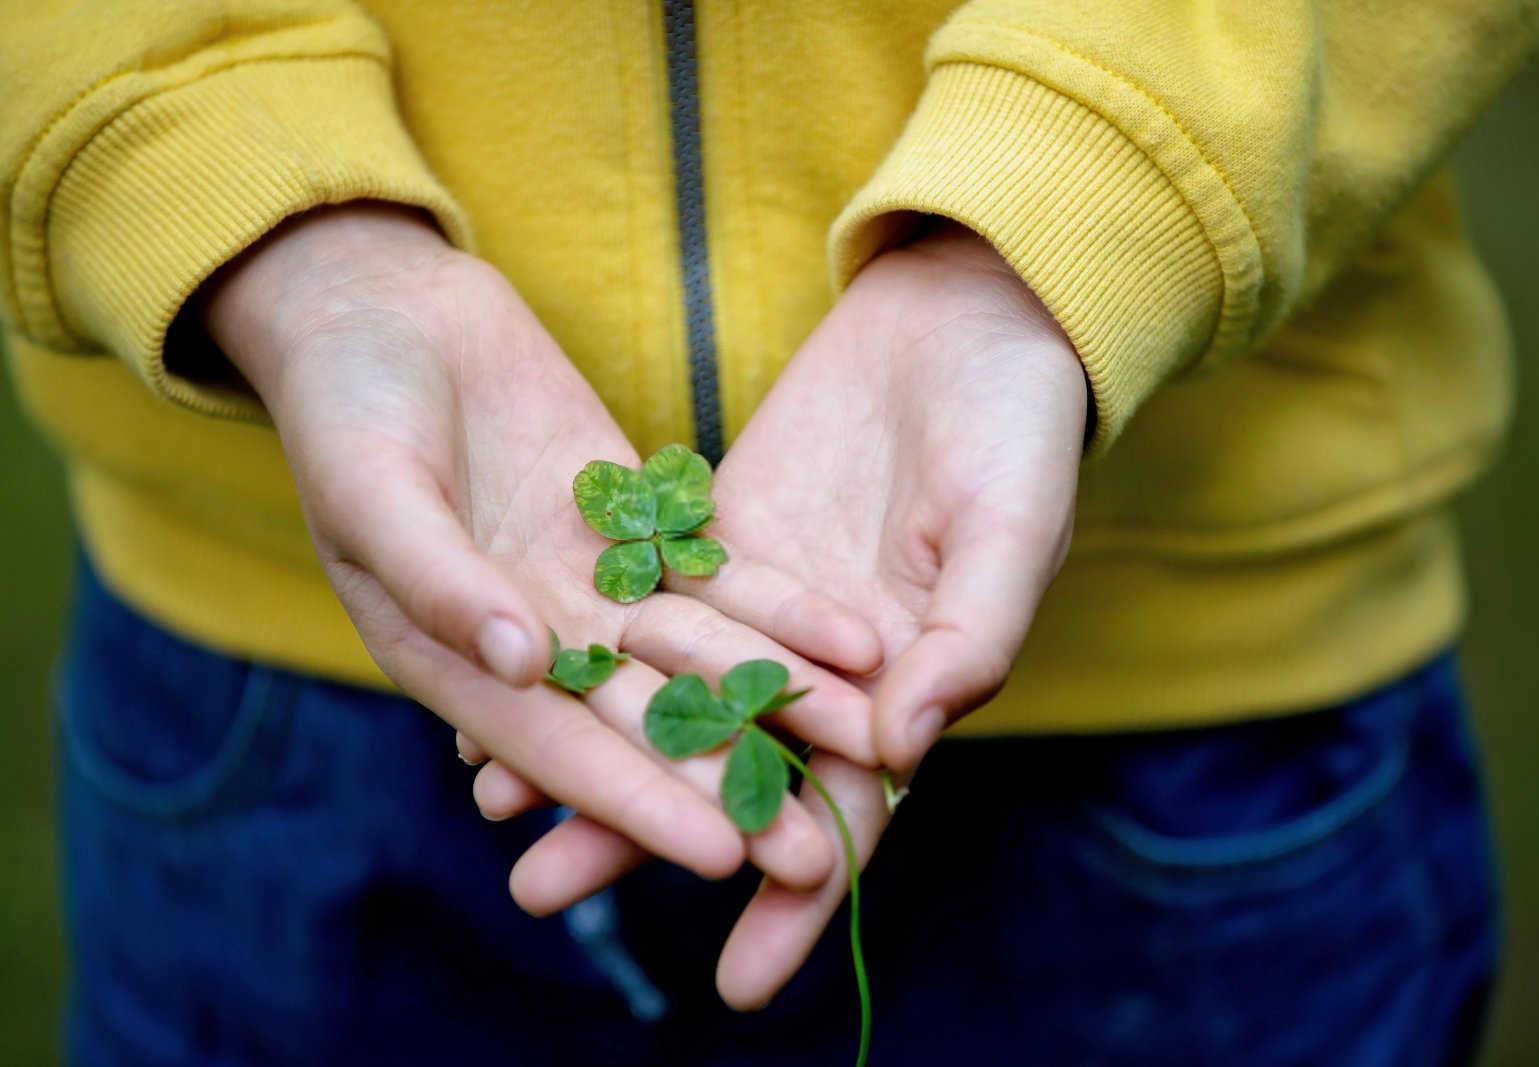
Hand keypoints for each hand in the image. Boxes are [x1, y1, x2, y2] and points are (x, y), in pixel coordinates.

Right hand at [201, 202, 883, 894]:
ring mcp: (594, 585)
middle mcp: (538, 645)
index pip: (560, 755)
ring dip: (781, 703)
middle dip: (731, 787)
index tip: (720, 852)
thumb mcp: (373, 491)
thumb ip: (439, 578)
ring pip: (701, 658)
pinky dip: (784, 607)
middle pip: (648, 729)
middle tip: (818, 854)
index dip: (637, 804)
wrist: (387, 315)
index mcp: (459, 666)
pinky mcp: (637, 523)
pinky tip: (853, 640)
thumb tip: (520, 661)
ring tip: (868, 741)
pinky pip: (720, 574)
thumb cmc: (345, 408)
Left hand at [489, 223, 1086, 1005]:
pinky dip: (583, 647)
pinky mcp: (720, 536)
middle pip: (725, 770)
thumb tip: (903, 747)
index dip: (796, 897)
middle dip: (639, 834)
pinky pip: (642, 603)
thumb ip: (967, 637)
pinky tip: (510, 679)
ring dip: (586, 749)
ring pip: (667, 695)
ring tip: (493, 805)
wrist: (968, 320)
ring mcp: (767, 603)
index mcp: (907, 689)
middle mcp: (826, 665)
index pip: (846, 817)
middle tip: (540, 892)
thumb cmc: (1016, 430)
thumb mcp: (1010, 529)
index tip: (738, 981)